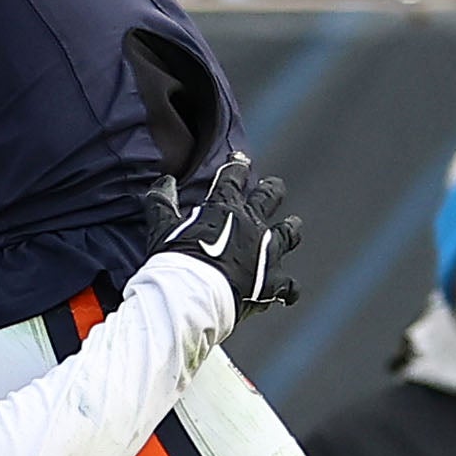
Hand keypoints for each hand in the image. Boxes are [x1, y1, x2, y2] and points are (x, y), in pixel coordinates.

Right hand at [150, 150, 301, 309]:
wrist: (193, 295)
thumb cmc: (175, 261)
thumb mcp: (162, 227)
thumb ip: (162, 203)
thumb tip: (165, 181)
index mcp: (225, 208)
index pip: (234, 176)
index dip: (237, 165)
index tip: (240, 160)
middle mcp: (252, 224)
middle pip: (269, 196)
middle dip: (272, 189)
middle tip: (273, 185)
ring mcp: (267, 252)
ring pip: (289, 233)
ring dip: (291, 228)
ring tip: (293, 224)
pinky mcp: (274, 282)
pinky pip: (288, 286)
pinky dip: (288, 289)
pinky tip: (288, 292)